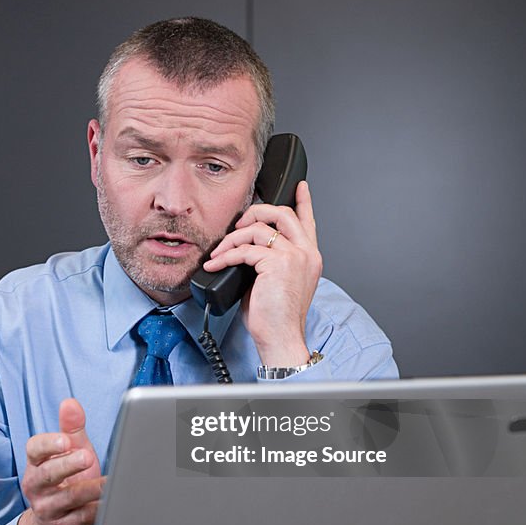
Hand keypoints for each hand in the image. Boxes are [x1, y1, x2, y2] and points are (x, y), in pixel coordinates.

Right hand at [17, 398, 105, 524]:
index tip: (64, 440)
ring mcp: (49, 510)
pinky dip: (99, 510)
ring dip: (91, 489)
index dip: (48, 444)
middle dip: (67, 465)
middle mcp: (38, 487)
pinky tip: (112, 501)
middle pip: (48, 475)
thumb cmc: (65, 482)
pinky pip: (82, 519)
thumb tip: (70, 402)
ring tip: (109, 482)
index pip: (34, 449)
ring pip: (69, 499)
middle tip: (87, 456)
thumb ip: (70, 429)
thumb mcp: (68, 454)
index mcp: (37, 464)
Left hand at [202, 180, 322, 365]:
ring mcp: (294, 257)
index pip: (308, 221)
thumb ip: (271, 260)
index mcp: (309, 257)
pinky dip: (225, 256)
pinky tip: (216, 265)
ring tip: (219, 254)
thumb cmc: (277, 318)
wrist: (281, 338)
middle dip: (255, 212)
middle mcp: (306, 254)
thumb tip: (247, 248)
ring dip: (231, 240)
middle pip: (282, 213)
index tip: (300, 187)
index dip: (303, 201)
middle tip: (237, 226)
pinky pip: (244, 249)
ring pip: (258, 229)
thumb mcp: (277, 282)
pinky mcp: (277, 264)